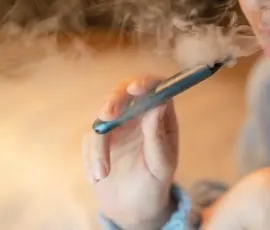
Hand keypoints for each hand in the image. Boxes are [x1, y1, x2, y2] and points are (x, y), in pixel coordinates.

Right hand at [82, 75, 178, 229]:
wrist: (133, 205)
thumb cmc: (154, 182)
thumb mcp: (161, 163)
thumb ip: (157, 134)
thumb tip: (160, 102)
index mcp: (160, 116)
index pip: (155, 88)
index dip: (145, 83)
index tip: (135, 89)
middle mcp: (139, 114)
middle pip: (124, 92)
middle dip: (113, 100)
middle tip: (107, 115)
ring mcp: (118, 124)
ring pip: (102, 118)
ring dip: (100, 146)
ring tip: (103, 174)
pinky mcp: (99, 137)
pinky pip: (90, 139)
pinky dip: (93, 158)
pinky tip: (99, 177)